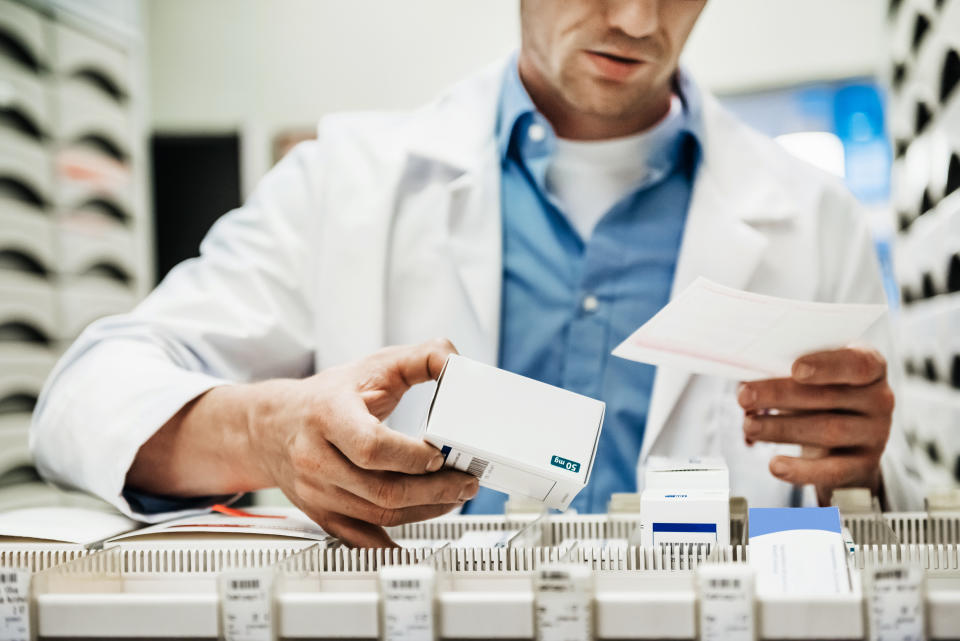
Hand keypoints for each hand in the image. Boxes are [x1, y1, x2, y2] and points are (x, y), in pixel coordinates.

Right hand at [246, 338, 478, 546]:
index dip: (412, 457)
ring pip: (380, 516)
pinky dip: (393, 545)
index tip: (441, 454)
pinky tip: (418, 539)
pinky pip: (361, 540)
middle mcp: (316, 457)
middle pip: (382, 490)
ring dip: (426, 511)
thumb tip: (457, 364)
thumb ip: (420, 358)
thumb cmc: (325, 396)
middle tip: (464, 482)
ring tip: (452, 496)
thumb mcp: (372, 365)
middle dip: (434, 491)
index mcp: (328, 415)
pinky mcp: (322, 514)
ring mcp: (317, 491)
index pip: (372, 447)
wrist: (272, 426)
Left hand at [737, 347, 893, 504]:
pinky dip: (801, 470)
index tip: (796, 368)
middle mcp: (879, 398)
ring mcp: (875, 433)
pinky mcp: (864, 465)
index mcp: (869, 364)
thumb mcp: (810, 377)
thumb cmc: (819, 393)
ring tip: (749, 426)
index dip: (827, 366)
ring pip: (827, 431)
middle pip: (829, 397)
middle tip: (745, 396)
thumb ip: (784, 372)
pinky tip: (775, 466)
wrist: (846, 440)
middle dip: (780, 396)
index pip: (857, 362)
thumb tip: (747, 383)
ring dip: (780, 429)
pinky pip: (833, 470)